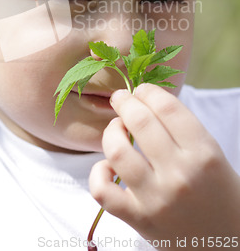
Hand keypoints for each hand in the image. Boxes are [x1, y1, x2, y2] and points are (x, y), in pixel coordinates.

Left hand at [89, 83, 239, 249]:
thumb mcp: (211, 154)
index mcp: (203, 153)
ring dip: (111, 131)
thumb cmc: (217, 192)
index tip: (141, 90)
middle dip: (124, 102)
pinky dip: (98, 173)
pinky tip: (108, 167)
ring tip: (116, 129)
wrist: (227, 244)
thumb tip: (145, 99)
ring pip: (116, 151)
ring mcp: (156, 199)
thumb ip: (181, 128)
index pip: (167, 108)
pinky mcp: (139, 220)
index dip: (149, 91)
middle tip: (121, 99)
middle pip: (140, 122)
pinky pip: (102, 190)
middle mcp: (180, 175)